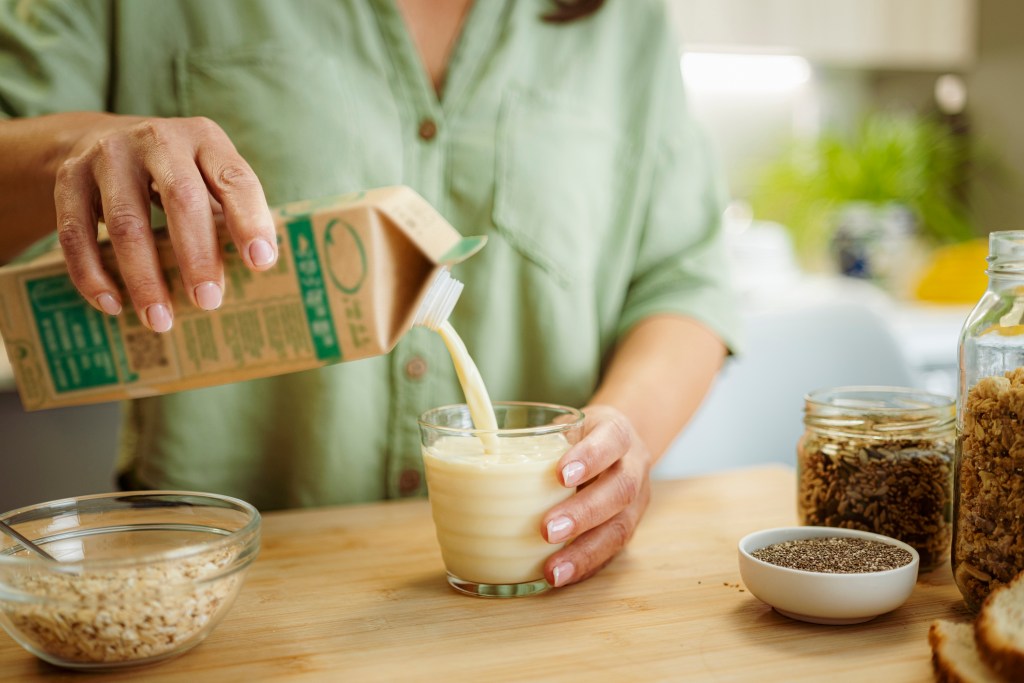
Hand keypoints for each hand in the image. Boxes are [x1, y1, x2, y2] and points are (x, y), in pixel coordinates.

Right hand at [54, 113, 277, 331]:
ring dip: (144, 278)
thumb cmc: (174, 174)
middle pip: (182, 199)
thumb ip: (229, 213)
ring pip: (127, 223)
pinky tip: (112, 305)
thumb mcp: (207, 176)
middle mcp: (158, 140)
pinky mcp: (69, 178)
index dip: (250, 221)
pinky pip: (77, 233)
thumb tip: (256, 270)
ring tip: (160, 319)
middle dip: (197, 256)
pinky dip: (93, 274)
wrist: (96, 139)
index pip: (234, 179)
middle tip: (208, 301)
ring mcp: (109, 156)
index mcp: (205, 139)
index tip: (260, 263)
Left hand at [541, 404, 652, 586]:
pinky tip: (562, 577)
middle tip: (547, 530)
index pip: (612, 439)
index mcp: (616, 432)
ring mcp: (636, 502)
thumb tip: (478, 460)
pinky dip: (586, 566)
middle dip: (584, 513)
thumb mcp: (564, 427)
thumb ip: (535, 441)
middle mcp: (632, 467)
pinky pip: (612, 552)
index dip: (591, 457)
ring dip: (585, 552)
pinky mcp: (628, 528)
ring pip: (621, 528)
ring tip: (553, 570)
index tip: (560, 474)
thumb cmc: (578, 438)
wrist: (617, 447)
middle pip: (620, 490)